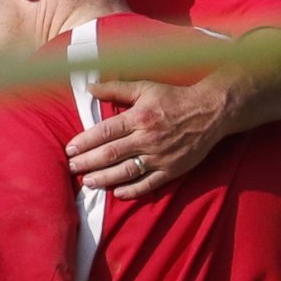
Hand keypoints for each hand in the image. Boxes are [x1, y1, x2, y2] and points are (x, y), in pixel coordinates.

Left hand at [65, 73, 234, 197]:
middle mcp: (147, 138)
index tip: (70, 149)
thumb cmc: (174, 98)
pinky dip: (132, 190)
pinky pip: (148, 184)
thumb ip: (116, 88)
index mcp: (139, 117)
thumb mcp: (145, 87)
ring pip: (126, 171)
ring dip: (104, 178)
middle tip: (71, 167)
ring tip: (87, 182)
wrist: (211, 111)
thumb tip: (90, 87)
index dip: (85, 142)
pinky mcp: (172, 170)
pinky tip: (117, 193)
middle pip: (110, 154)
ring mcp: (160, 156)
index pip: (105, 132)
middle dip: (87, 162)